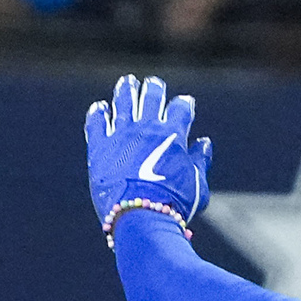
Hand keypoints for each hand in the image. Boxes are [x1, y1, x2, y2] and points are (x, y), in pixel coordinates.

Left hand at [84, 73, 210, 241]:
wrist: (141, 218)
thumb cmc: (174, 206)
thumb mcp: (197, 184)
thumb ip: (200, 161)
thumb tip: (204, 143)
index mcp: (173, 134)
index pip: (181, 109)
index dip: (184, 104)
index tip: (184, 102)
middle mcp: (147, 129)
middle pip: (150, 98)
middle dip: (154, 89)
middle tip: (153, 83)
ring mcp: (121, 136)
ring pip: (123, 104)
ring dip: (126, 91)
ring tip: (127, 82)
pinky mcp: (100, 148)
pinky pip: (97, 123)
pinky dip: (98, 113)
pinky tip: (99, 107)